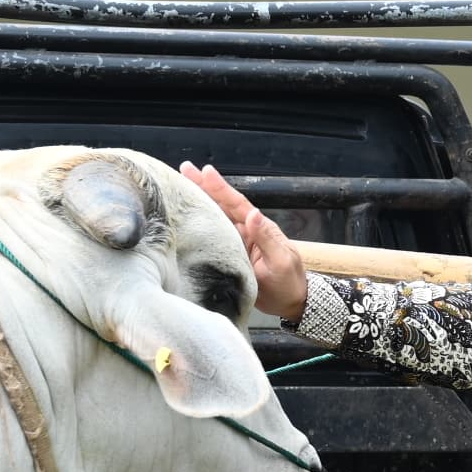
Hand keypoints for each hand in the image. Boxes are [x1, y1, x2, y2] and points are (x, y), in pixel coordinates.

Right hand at [179, 164, 307, 324]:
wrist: (290, 302)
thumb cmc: (288, 283)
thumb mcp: (280, 261)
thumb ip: (267, 239)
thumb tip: (254, 214)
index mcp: (259, 228)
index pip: (238, 204)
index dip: (221, 188)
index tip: (206, 172)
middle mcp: (247, 230)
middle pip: (223, 204)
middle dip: (204, 186)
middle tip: (185, 169)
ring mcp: (238, 240)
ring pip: (216, 216)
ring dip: (200, 200)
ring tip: (181, 184)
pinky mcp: (231, 252)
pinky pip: (214, 234)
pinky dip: (201, 223)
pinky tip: (187, 216)